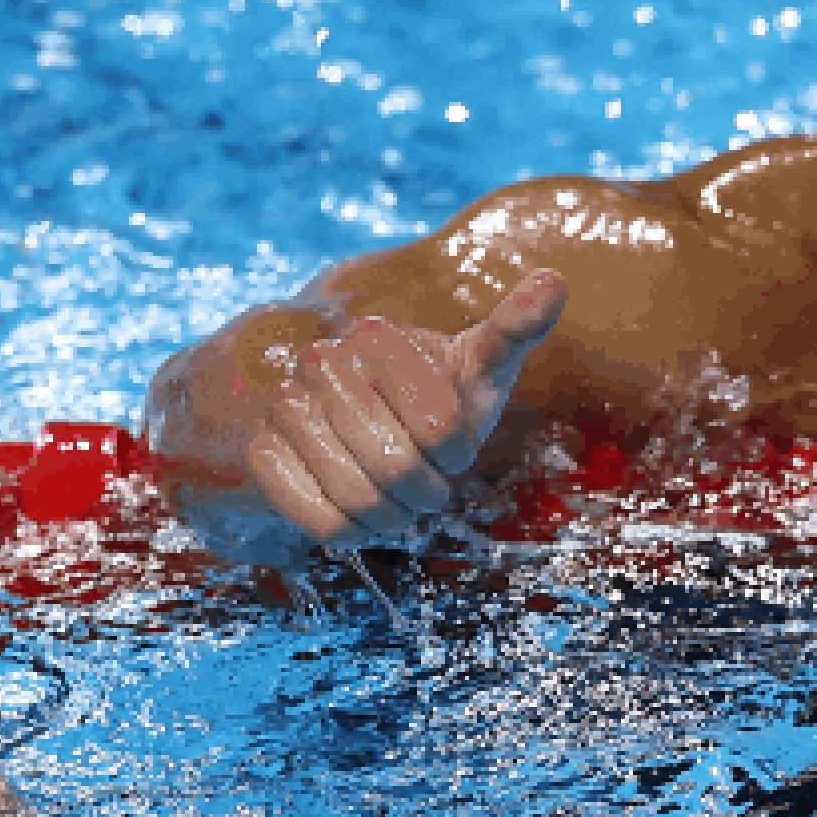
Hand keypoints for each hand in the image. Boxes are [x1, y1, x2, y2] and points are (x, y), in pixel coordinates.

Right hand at [236, 272, 563, 551]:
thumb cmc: (434, 400)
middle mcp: (321, 361)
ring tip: (396, 508)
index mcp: (377, 335)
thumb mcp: (477, 367)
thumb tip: (554, 282)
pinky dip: (348, 535)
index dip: (457, 452)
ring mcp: (285, 406)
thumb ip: (515, 328)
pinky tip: (358, 523)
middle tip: (428, 490)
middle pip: (397, 466)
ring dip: (391, 520)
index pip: (440, 425)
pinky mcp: (262, 453)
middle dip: (426, 493)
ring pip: (356, 499)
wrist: (359, 425)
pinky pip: (315, 518)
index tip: (453, 444)